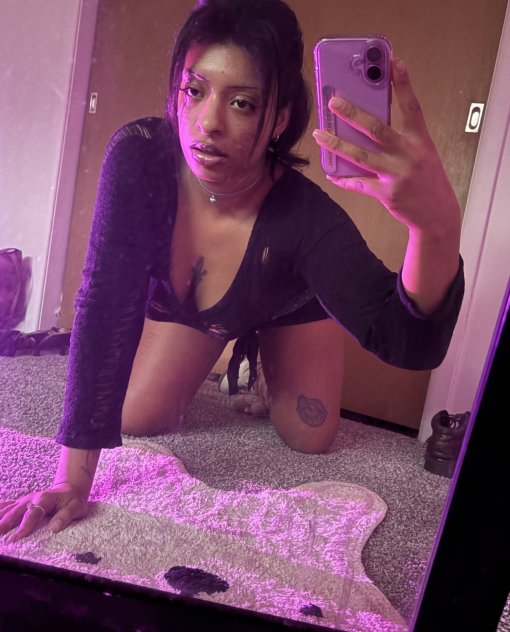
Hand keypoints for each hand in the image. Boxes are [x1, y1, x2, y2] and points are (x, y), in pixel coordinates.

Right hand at [0, 482, 88, 542]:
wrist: (68, 489)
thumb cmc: (72, 500)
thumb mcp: (76, 507)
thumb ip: (66, 516)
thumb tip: (54, 528)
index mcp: (44, 499)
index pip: (32, 514)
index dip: (24, 526)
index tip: (15, 539)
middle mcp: (31, 499)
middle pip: (15, 512)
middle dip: (4, 524)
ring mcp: (24, 500)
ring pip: (8, 509)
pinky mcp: (20, 503)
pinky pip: (6, 506)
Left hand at [312, 58, 460, 235]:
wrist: (436, 214)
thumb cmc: (427, 178)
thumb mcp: (423, 152)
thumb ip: (402, 137)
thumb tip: (370, 120)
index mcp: (420, 140)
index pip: (412, 106)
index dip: (403, 83)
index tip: (393, 61)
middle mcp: (408, 155)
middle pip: (377, 129)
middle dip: (353, 113)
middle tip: (333, 101)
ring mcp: (396, 175)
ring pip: (360, 156)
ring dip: (337, 144)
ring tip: (320, 134)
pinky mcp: (386, 193)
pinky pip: (358, 183)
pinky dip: (342, 178)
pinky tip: (329, 172)